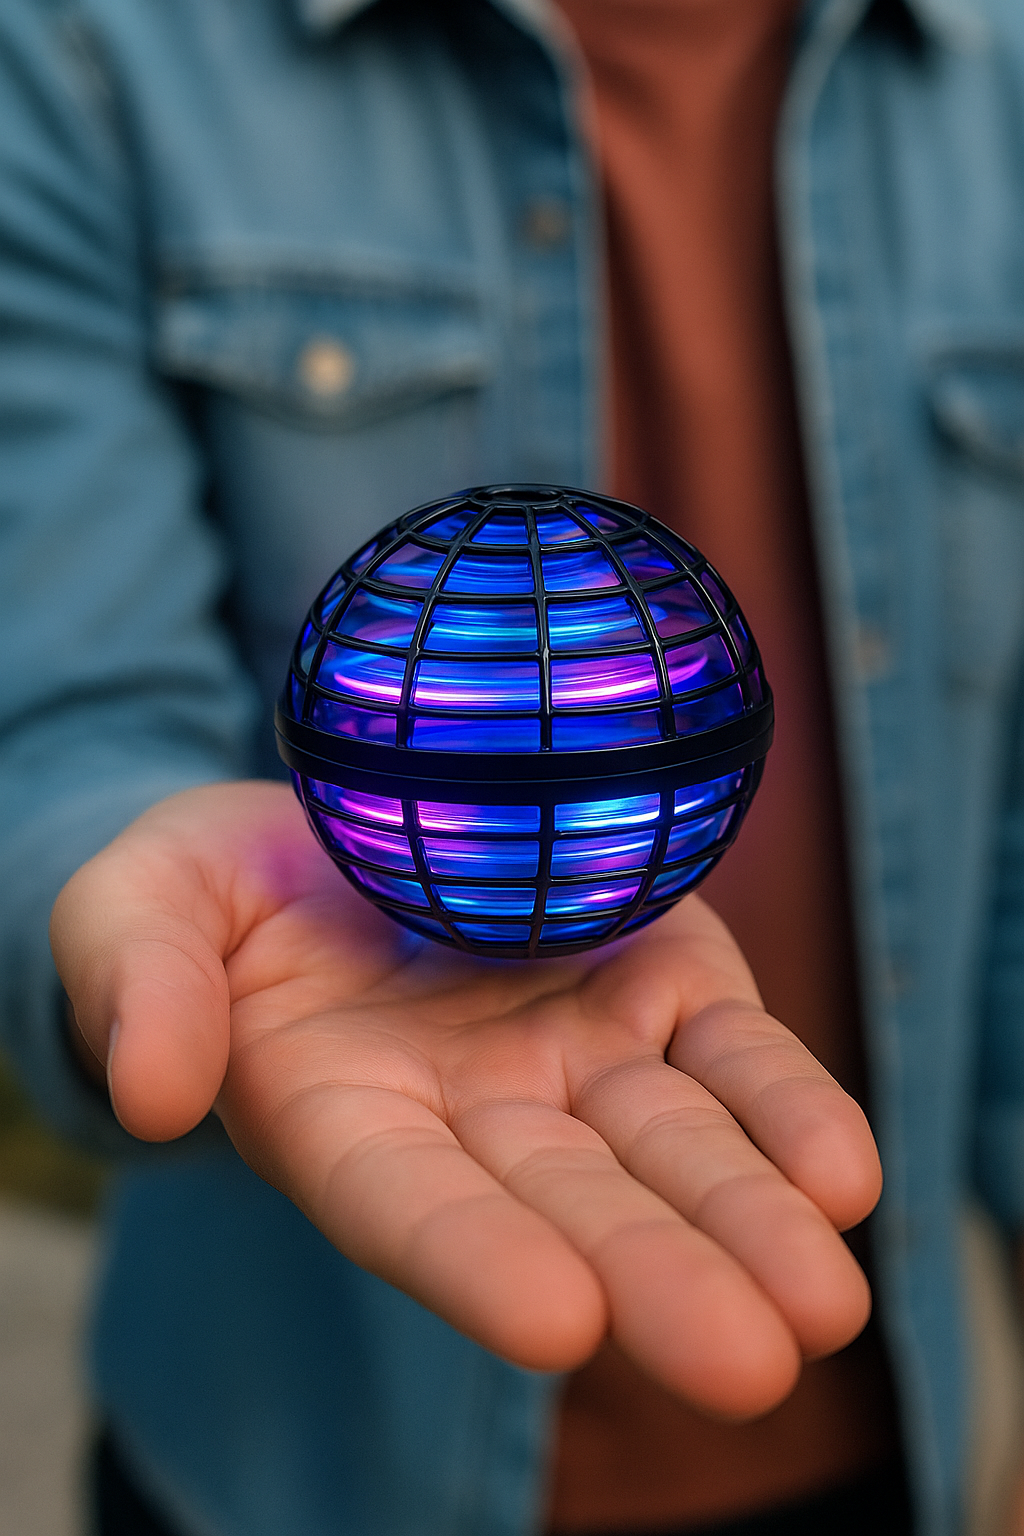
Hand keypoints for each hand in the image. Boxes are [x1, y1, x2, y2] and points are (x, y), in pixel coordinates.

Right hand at [51, 781, 879, 1418]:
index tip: (556, 1319)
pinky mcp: (657, 982)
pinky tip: (842, 1175)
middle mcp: (472, 1112)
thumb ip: (136, 989)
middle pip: (568, 1206)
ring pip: (671, 1147)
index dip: (473, 1257)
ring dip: (750, 1217)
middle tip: (748, 1362)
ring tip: (826, 1298)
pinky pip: (730, 1052)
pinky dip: (786, 1108)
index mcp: (338, 1116)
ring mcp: (576, 1051)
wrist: (324, 828)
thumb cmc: (206, 891)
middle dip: (657, 1278)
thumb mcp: (133, 911)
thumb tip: (152, 1088)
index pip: (406, 1204)